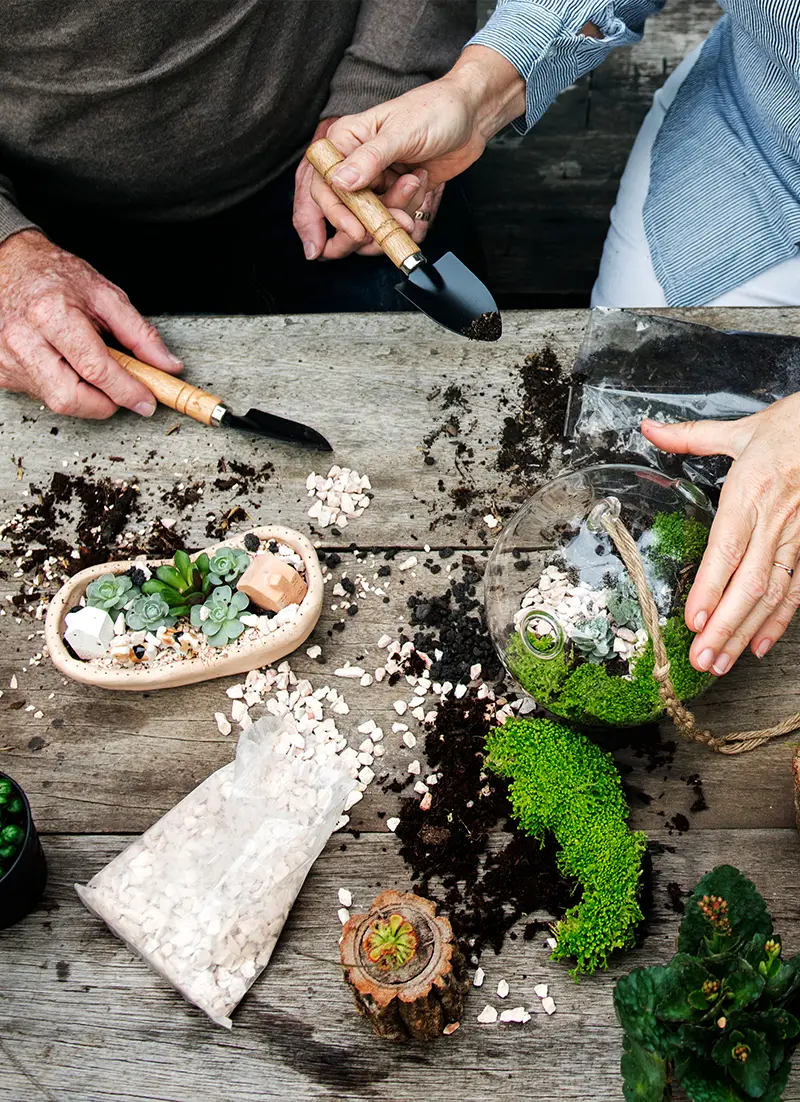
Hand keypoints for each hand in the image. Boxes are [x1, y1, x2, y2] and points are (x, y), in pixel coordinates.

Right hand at [0, 229, 182, 418]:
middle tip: (121, 391)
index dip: (127, 391)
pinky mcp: (1, 371)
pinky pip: (42, 395)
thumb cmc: (55, 277)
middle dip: (105, 403)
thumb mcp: (105, 295)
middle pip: (71, 398)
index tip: (147, 401)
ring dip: (86, 396)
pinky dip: (64, 388)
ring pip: (57, 402)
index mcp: (51, 315)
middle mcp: (23, 340)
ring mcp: (7, 358)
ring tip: (90, 367)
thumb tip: (167, 365)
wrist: (10, 265)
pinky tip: (65, 364)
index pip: (96, 370)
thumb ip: (140, 334)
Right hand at [294, 117, 444, 260]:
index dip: (335, 212)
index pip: (324, 183)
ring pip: (371, 217)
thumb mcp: (402, 131)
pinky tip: (420, 183)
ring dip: (394, 213)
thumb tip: (340, 181)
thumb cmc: (435, 110)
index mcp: (346, 140)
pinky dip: (408, 209)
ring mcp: (376, 179)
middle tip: (385, 227)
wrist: (469, 117)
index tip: (356, 231)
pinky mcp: (394, 192)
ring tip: (413, 185)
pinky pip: (392, 217)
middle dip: (365, 222)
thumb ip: (371, 158)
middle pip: (343, 208)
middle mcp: (356, 162)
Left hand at [642, 393, 799, 673]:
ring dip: (745, 632)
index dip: (710, 588)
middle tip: (701, 659)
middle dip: (724, 627)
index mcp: (749, 494)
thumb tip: (649, 428)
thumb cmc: (792, 429)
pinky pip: (796, 590)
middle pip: (747, 584)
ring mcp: (796, 538)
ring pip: (770, 594)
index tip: (693, 619)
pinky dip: (778, 621)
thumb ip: (690, 437)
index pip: (726, 550)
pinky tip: (759, 645)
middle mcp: (773, 522)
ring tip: (721, 662)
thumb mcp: (740, 429)